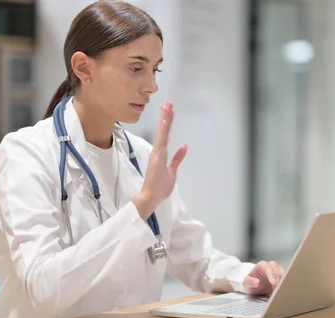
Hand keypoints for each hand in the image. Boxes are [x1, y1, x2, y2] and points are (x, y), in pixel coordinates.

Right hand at [135, 101, 187, 216]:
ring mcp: (157, 153)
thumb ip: (178, 158)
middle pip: (164, 131)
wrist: (150, 197)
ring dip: (165, 120)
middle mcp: (159, 151)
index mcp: (162, 154)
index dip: (168, 122)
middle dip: (167, 116)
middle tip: (169, 103)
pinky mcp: (156, 156)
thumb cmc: (160, 187)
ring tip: (167, 107)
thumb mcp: (173, 171)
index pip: (166, 135)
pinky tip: (164, 121)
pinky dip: (162, 130)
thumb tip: (185, 147)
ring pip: (162, 133)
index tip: (170, 110)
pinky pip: (161, 140)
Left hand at [243, 260, 285, 294]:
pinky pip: (287, 278)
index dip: (272, 276)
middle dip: (278, 282)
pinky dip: (286, 284)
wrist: (256, 283)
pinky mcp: (283, 274)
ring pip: (284, 275)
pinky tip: (284, 291)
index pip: (268, 269)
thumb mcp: (247, 283)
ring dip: (283, 283)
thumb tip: (257, 282)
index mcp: (262, 265)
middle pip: (278, 272)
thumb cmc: (251, 282)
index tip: (274, 283)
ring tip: (281, 292)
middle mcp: (271, 265)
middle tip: (277, 292)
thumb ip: (250, 282)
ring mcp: (278, 269)